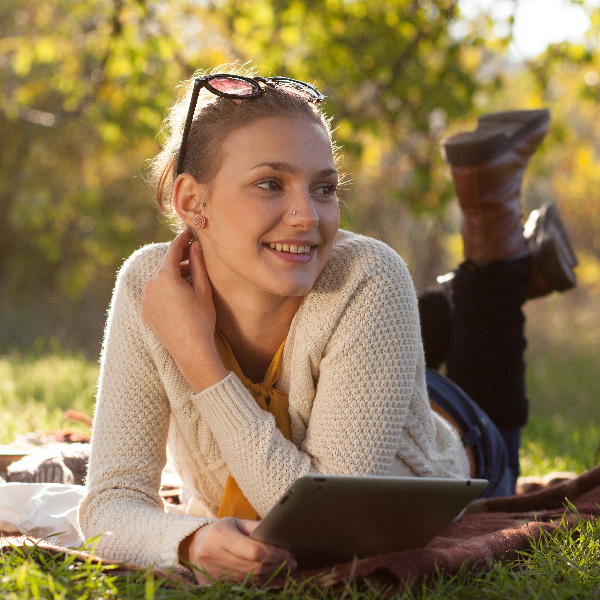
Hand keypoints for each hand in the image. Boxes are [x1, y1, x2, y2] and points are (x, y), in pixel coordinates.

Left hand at [141, 229, 227, 391]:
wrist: (191, 351)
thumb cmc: (201, 320)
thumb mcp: (203, 289)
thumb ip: (197, 265)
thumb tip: (195, 246)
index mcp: (165, 277)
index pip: (173, 250)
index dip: (182, 239)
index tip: (188, 232)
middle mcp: (150, 285)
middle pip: (165, 264)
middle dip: (178, 257)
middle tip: (193, 252)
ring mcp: (146, 299)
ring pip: (159, 278)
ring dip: (173, 274)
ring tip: (190, 277)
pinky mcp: (145, 311)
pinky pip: (155, 292)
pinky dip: (166, 288)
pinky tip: (181, 294)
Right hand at [182, 518, 296, 584]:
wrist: (194, 548)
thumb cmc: (220, 531)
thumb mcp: (235, 522)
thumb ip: (254, 527)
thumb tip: (277, 532)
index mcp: (220, 536)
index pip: (253, 550)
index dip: (273, 554)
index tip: (287, 553)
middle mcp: (214, 556)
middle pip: (253, 567)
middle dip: (276, 565)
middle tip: (292, 562)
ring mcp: (213, 573)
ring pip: (250, 579)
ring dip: (271, 575)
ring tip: (287, 569)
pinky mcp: (214, 585)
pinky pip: (243, 586)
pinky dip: (261, 582)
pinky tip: (273, 576)